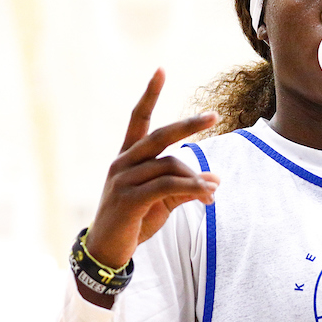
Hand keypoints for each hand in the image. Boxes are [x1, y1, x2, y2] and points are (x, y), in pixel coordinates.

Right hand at [84, 68, 220, 270]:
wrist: (106, 252)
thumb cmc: (134, 222)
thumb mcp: (161, 201)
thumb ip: (183, 187)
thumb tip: (214, 181)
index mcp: (127, 157)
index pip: (138, 118)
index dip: (150, 94)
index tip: (161, 69)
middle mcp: (122, 163)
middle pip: (160, 135)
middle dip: (188, 124)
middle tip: (214, 115)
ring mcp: (123, 180)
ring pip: (170, 165)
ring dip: (197, 178)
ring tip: (214, 190)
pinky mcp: (129, 200)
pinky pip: (166, 186)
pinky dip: (190, 188)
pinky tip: (206, 195)